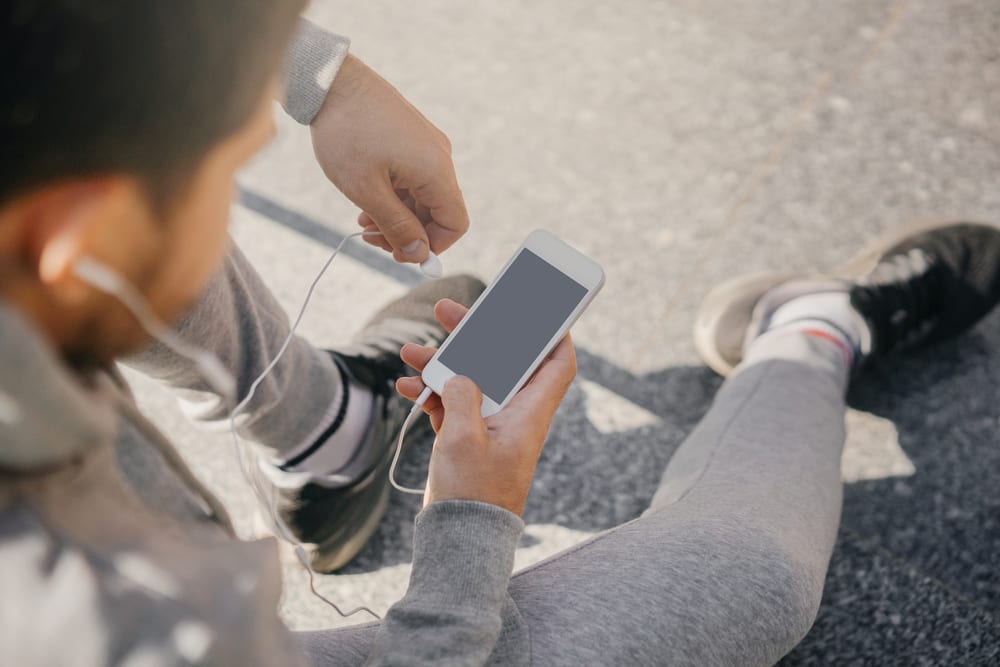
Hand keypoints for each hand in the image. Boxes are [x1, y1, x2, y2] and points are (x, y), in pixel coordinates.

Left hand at [311, 54, 468, 263]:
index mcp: (435, 170)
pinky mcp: (412, 138)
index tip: (400, 253)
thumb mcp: (367, 190)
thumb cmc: (346, 133)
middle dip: (408, 233)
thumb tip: (419, 254)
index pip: (455, 223)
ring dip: (397, 216)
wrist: (331, 82)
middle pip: (437, 212)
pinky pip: (413, 177)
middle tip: (371, 240)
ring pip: (422, 197)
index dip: (432, 246)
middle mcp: (439, 157)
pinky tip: (366, 200)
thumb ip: (396, 226)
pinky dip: (394, 195)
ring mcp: (426, 146)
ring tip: (362, 222)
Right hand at [396, 299, 577, 514]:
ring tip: (409, 351)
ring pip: (468, 379)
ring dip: (440, 364)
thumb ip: (463, 395)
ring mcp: (487, 426)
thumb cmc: (473, 494)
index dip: (554, 335)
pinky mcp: (465, 439)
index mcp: (528, 413)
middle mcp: (512, 415)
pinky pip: (450, 403)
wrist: (458, 541)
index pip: (556, 365)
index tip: (538, 310)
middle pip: (501, 361)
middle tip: (446, 312)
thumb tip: (459, 374)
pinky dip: (430, 393)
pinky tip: (405, 386)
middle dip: (474, 335)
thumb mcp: (465, 439)